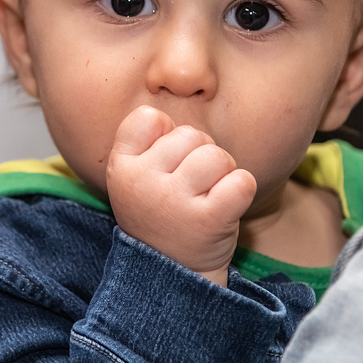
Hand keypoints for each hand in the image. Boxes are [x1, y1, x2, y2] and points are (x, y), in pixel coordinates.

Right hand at [106, 106, 256, 286]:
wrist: (174, 275)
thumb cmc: (162, 215)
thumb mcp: (138, 177)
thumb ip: (148, 141)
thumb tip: (179, 86)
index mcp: (121, 167)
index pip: (149, 118)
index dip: (168, 137)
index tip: (166, 167)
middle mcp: (143, 182)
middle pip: (191, 135)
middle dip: (201, 156)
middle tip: (192, 189)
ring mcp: (174, 201)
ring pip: (218, 155)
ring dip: (223, 173)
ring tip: (209, 197)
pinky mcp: (209, 219)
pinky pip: (242, 180)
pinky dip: (241, 190)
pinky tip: (226, 208)